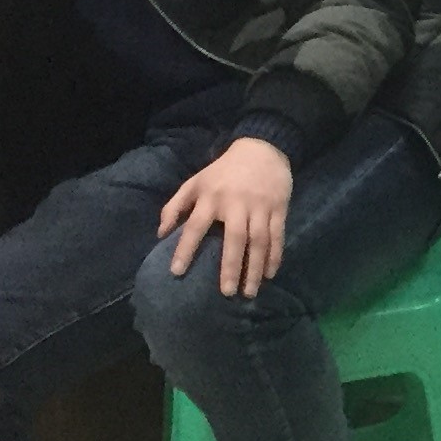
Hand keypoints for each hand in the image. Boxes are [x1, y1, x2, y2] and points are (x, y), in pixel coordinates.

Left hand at [159, 134, 294, 297]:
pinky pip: (278, 236)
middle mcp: (236, 203)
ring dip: (254, 268)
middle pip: (234, 239)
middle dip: (230, 267)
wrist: (263, 148)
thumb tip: (160, 234)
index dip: (185, 248)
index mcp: (211, 197)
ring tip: (249, 292)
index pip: (195, 226)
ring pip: (259, 242)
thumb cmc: (224, 171)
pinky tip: (270, 274)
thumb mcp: (196, 182)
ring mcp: (260, 206)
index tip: (177, 272)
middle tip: (226, 293)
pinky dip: (275, 257)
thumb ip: (175, 206)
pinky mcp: (279, 208)